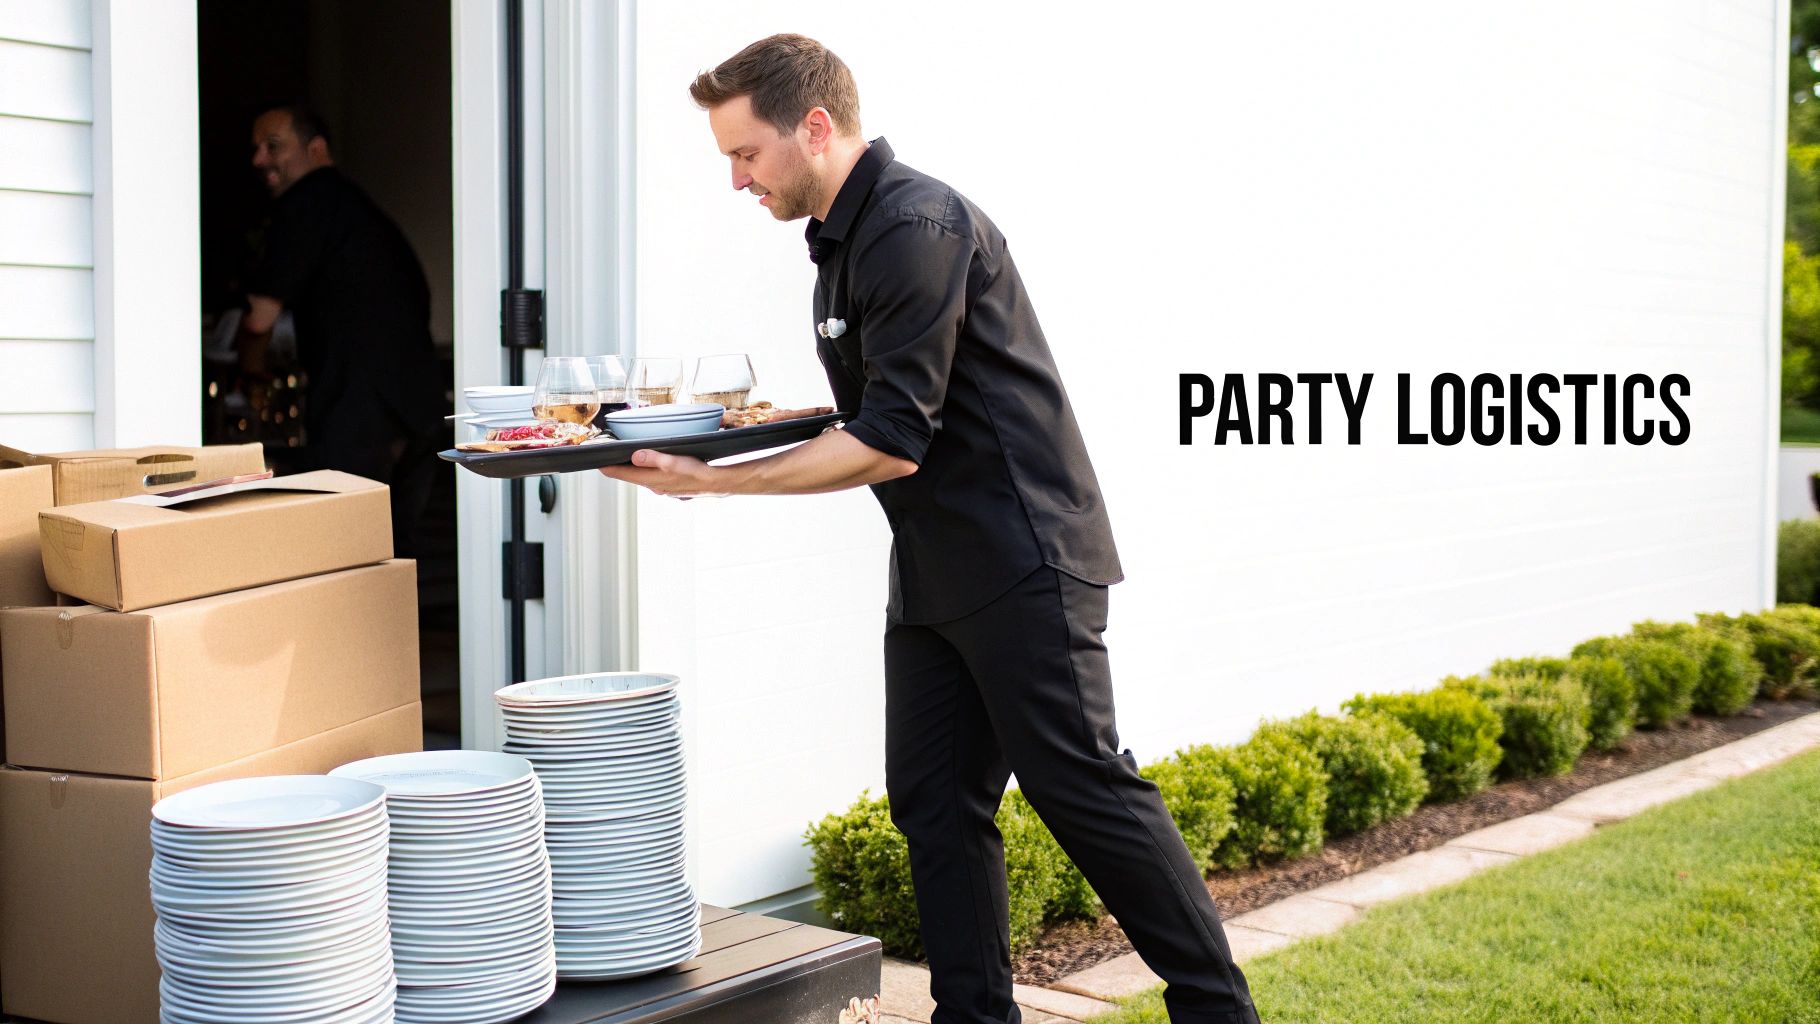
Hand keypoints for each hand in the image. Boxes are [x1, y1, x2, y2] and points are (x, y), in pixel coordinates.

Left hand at [597, 449, 726, 497]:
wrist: (714, 483)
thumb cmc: (695, 471)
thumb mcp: (672, 460)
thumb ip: (652, 458)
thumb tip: (634, 456)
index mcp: (650, 479)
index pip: (621, 474)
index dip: (607, 467)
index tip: (596, 462)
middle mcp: (653, 486)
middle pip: (629, 476)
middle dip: (618, 467)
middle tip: (608, 458)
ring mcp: (662, 488)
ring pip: (642, 478)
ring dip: (633, 470)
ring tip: (626, 460)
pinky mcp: (670, 487)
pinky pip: (653, 479)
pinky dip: (648, 472)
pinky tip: (653, 467)